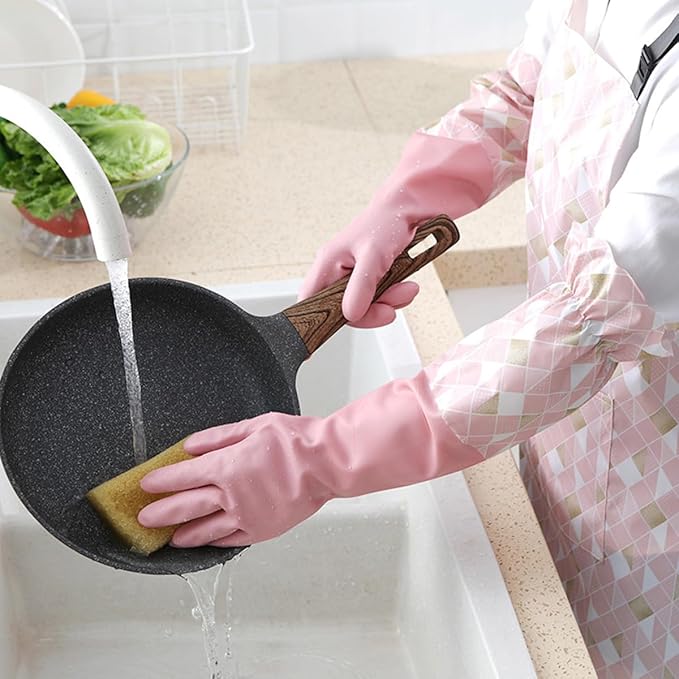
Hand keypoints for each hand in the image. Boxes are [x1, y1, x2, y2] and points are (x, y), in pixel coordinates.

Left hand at [138, 413, 331, 547]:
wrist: (327, 464)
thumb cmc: (295, 441)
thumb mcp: (254, 426)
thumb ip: (219, 437)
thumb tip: (190, 447)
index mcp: (227, 466)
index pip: (183, 476)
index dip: (161, 481)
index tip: (146, 484)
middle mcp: (231, 496)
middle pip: (186, 506)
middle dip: (161, 512)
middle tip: (144, 518)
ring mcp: (246, 517)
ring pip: (205, 529)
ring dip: (184, 533)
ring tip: (170, 538)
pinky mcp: (262, 530)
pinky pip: (231, 540)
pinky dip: (214, 542)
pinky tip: (205, 542)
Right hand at [299, 131, 490, 325]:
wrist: (407, 210)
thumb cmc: (386, 223)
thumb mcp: (374, 257)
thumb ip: (361, 287)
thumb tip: (350, 314)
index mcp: (327, 264)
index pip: (311, 302)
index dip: (327, 317)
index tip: (355, 318)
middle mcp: (335, 272)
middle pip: (343, 309)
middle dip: (372, 310)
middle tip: (391, 307)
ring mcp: (351, 276)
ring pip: (364, 306)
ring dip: (388, 302)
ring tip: (406, 289)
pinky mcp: (367, 278)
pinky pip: (376, 299)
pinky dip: (393, 297)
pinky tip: (404, 286)